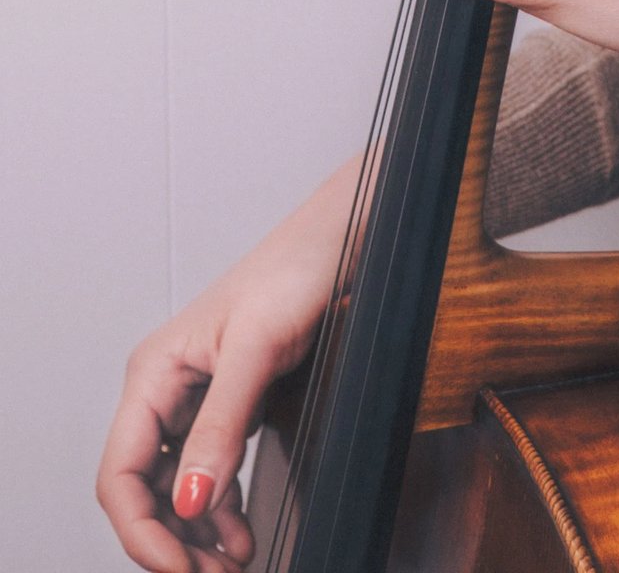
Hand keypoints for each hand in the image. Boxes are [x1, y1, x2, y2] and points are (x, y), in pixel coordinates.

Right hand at [97, 156, 358, 570]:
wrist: (343, 235)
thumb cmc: (296, 266)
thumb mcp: (257, 346)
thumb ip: (221, 423)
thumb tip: (190, 496)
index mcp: (155, 371)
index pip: (119, 472)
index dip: (142, 529)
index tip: (178, 563)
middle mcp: (167, 387)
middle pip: (143, 488)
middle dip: (171, 539)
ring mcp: (198, 397)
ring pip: (177, 486)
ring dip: (197, 531)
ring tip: (229, 562)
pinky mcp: (232, 402)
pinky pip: (209, 471)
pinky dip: (220, 507)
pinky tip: (238, 530)